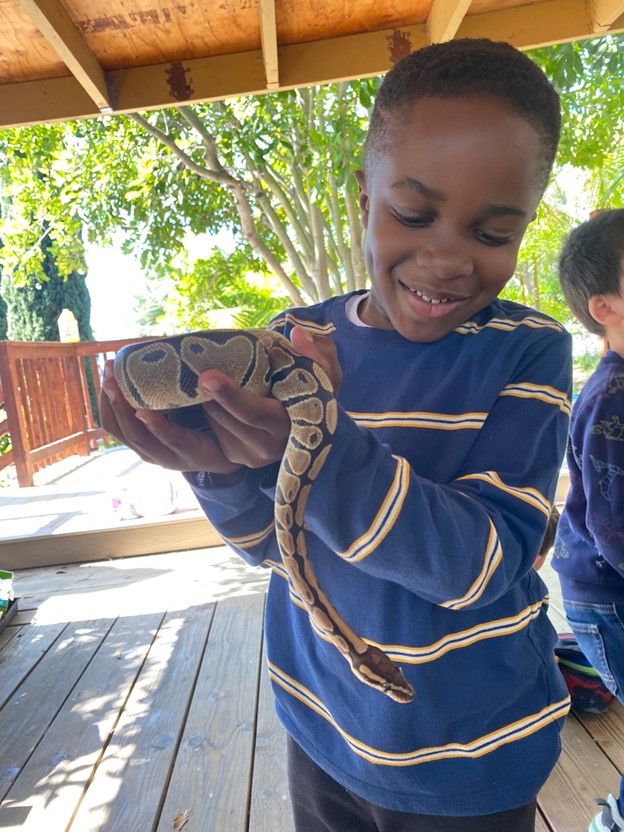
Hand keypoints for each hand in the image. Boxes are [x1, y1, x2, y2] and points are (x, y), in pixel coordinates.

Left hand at [99, 327, 341, 475]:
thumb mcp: (325, 379)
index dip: (230, 396)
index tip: (206, 375)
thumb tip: (297, 333)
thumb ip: (319, 357)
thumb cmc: (312, 401)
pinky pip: (171, 451)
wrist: (303, 436)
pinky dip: (146, 430)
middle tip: (152, 374)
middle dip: (186, 400)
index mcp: (281, 427)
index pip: (254, 413)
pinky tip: (123, 405)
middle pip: (216, 423)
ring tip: (120, 385)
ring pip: (186, 441)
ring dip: (150, 417)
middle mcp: (255, 449)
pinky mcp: (213, 458)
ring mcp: (232, 457)